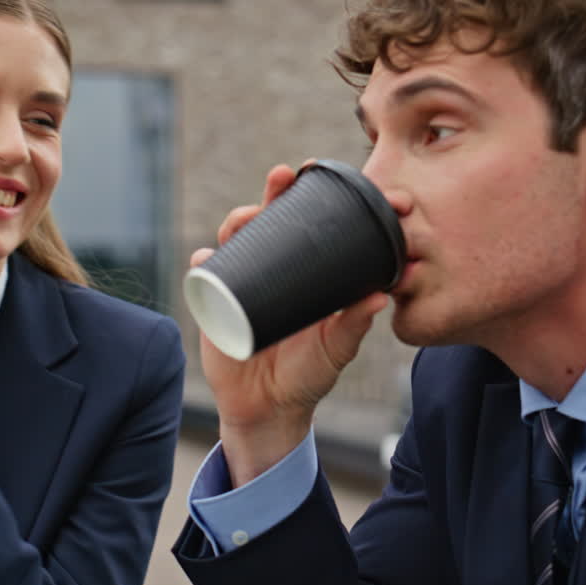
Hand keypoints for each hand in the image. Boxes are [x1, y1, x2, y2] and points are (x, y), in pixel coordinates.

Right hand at [195, 164, 389, 486]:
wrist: (268, 409)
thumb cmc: (308, 374)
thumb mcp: (336, 348)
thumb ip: (354, 323)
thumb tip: (380, 295)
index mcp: (307, 271)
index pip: (317, 225)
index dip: (328, 200)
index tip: (343, 184)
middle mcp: (273, 268)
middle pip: (271, 218)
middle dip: (275, 191)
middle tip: (284, 175)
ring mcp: (242, 280)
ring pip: (235, 237)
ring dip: (238, 219)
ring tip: (247, 216)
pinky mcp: (215, 301)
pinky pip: (205, 274)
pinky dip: (205, 262)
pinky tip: (210, 256)